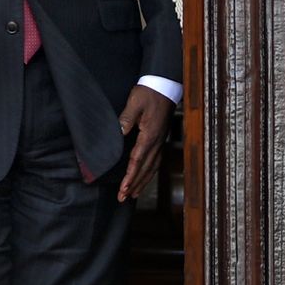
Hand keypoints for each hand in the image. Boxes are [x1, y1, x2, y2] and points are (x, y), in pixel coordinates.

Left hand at [116, 84, 174, 201]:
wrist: (164, 86)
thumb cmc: (149, 93)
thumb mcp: (135, 102)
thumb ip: (126, 117)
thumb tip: (119, 132)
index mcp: (149, 135)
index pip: (137, 161)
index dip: (130, 177)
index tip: (123, 189)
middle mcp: (156, 142)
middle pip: (145, 169)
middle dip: (134, 185)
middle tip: (123, 198)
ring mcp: (160, 142)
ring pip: (152, 168)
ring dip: (142, 182)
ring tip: (132, 194)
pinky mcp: (160, 139)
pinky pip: (155, 161)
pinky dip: (149, 173)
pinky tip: (145, 177)